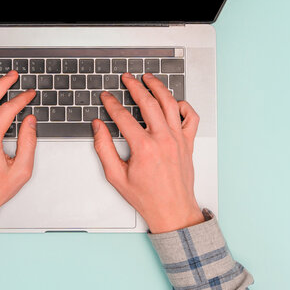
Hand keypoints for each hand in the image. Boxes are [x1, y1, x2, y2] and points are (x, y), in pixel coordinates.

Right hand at [92, 73, 203, 233]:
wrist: (172, 211)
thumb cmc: (146, 197)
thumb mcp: (115, 176)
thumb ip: (104, 148)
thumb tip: (98, 127)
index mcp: (144, 148)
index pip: (123, 116)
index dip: (111, 103)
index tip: (106, 97)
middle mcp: (163, 140)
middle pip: (147, 102)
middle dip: (134, 86)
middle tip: (126, 78)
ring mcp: (178, 139)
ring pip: (170, 104)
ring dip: (158, 87)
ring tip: (149, 78)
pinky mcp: (188, 143)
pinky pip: (191, 117)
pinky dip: (183, 106)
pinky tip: (173, 102)